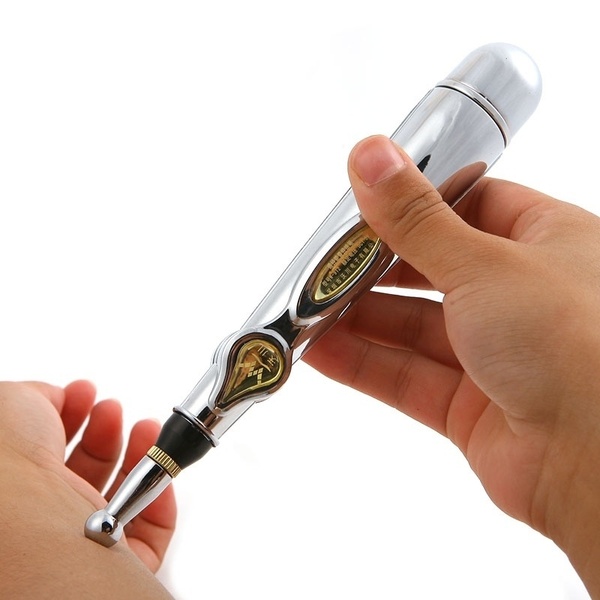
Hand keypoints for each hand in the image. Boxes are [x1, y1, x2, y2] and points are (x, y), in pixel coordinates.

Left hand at [0, 380, 175, 573]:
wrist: (28, 526)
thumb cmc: (9, 471)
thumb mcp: (9, 403)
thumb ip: (37, 395)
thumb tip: (60, 397)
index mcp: (17, 485)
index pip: (47, 450)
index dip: (70, 415)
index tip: (86, 393)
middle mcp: (45, 516)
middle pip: (87, 471)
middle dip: (105, 431)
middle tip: (112, 409)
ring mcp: (82, 542)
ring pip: (122, 498)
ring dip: (141, 455)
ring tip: (145, 427)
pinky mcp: (117, 566)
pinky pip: (151, 532)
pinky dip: (162, 496)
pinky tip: (159, 465)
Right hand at [304, 135, 599, 594]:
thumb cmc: (580, 346)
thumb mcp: (484, 262)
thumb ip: (417, 218)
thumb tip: (373, 158)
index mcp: (547, 244)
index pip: (472, 206)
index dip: (418, 203)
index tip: (365, 204)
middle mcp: (524, 299)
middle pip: (433, 272)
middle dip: (375, 270)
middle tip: (325, 264)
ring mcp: (498, 356)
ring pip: (414, 330)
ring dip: (360, 321)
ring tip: (309, 310)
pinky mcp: (473, 409)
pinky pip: (407, 378)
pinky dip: (363, 365)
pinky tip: (323, 352)